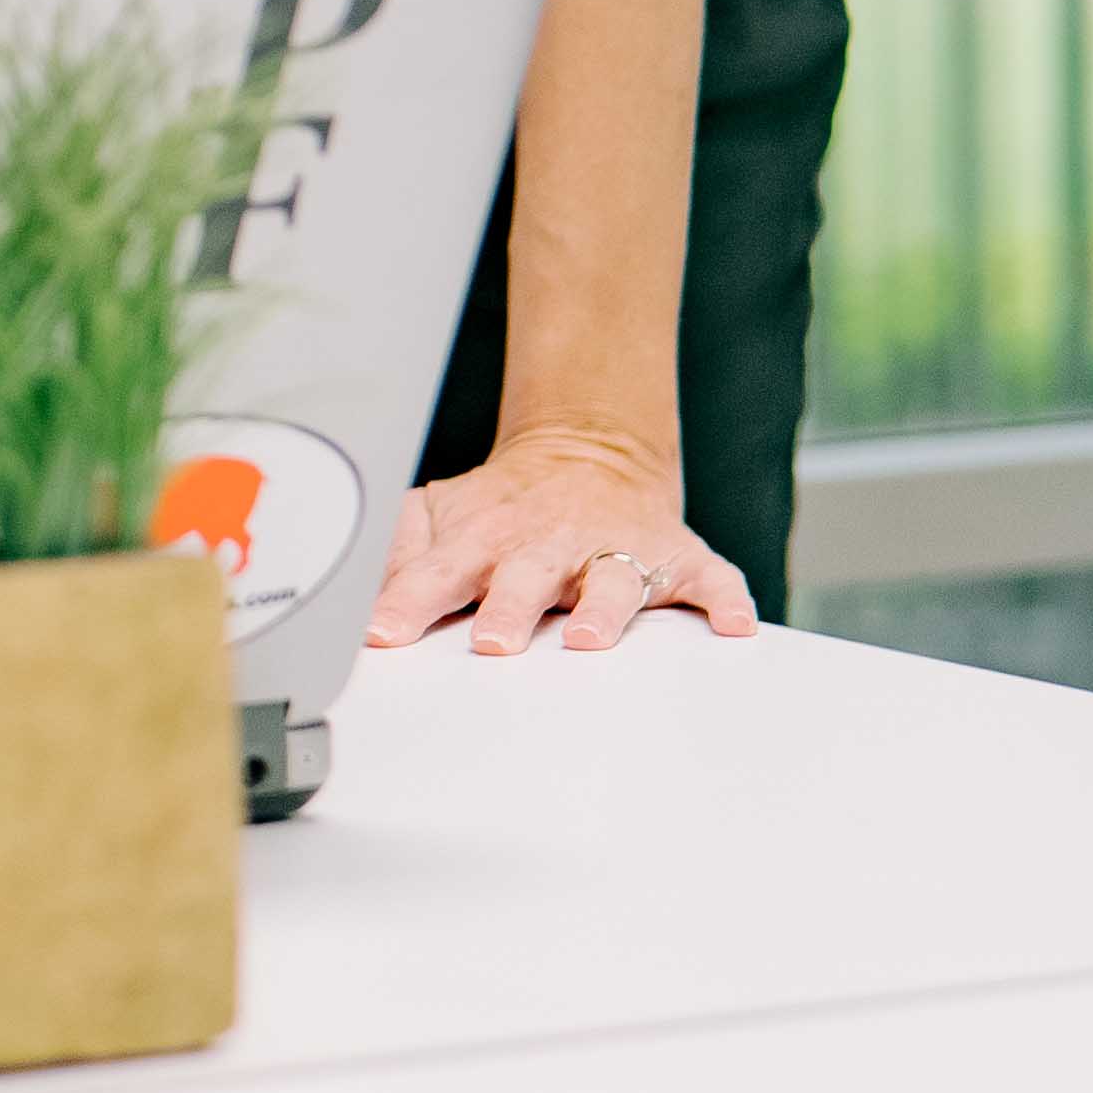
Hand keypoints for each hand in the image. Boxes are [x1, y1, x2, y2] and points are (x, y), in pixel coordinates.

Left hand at [367, 422, 758, 654]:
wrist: (589, 451)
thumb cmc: (507, 507)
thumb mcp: (442, 514)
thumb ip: (399, 553)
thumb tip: (360, 603)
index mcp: (487, 538)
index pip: (440, 571)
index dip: (409, 601)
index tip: (383, 635)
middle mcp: (551, 544)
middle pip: (527, 576)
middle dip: (509, 606)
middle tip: (491, 641)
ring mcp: (616, 547)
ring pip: (613, 578)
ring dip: (604, 608)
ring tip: (591, 640)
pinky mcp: (675, 557)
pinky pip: (708, 579)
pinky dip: (724, 599)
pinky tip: (732, 625)